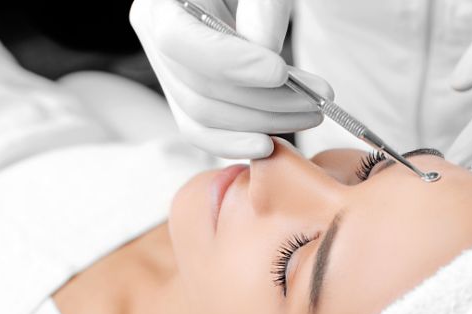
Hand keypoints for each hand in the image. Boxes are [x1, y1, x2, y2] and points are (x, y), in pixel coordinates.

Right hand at [130, 0, 332, 158]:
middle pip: (199, 88)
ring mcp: (167, 71)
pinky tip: (272, 142)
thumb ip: (263, 9)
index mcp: (162, 1)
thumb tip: (266, 52)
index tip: (279, 73)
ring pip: (204, 117)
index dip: (229, 64)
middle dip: (264, 101)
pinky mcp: (186, 96)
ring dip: (262, 123)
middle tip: (316, 99)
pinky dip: (237, 141)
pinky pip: (203, 131)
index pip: (179, 41)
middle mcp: (155, 37)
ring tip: (310, 112)